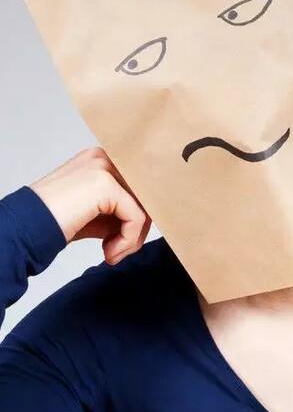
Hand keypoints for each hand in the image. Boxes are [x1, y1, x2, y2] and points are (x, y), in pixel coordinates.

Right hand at [30, 148, 150, 264]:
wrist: (24, 228)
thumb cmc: (57, 222)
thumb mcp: (99, 212)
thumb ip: (124, 209)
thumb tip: (150, 220)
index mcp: (104, 160)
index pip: (142, 188)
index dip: (140, 218)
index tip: (124, 243)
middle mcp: (106, 158)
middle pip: (147, 197)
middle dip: (137, 230)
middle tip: (118, 251)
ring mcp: (105, 168)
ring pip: (145, 208)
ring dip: (132, 239)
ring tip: (111, 253)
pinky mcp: (105, 185)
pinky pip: (136, 218)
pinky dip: (127, 241)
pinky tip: (108, 252)